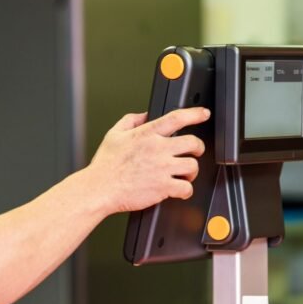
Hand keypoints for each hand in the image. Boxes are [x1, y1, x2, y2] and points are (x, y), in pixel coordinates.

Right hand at [86, 107, 208, 214]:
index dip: (195, 114)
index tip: (203, 114)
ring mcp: (162, 169)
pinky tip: (180, 190)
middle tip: (195, 151)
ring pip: (192, 166)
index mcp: (146, 135)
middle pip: (193, 142)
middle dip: (198, 147)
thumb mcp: (113, 135)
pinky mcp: (163, 187)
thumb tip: (144, 115)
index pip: (177, 118)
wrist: (99, 189)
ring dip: (191, 171)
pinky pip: (186, 188)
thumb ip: (130, 120)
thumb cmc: (104, 166)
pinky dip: (186, 190)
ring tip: (185, 174)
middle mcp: (157, 149)